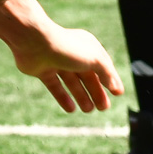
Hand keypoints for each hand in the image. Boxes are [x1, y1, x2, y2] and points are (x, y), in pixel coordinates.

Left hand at [0, 0, 123, 112]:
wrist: (33, 43)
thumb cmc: (67, 48)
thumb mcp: (94, 59)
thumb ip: (107, 73)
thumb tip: (115, 87)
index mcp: (87, 46)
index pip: (102, 66)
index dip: (110, 80)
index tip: (118, 94)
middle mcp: (72, 53)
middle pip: (87, 76)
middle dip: (96, 92)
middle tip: (104, 108)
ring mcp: (56, 62)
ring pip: (72, 82)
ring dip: (81, 96)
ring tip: (89, 110)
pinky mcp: (42, 71)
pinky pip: (55, 86)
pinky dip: (63, 97)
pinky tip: (71, 109)